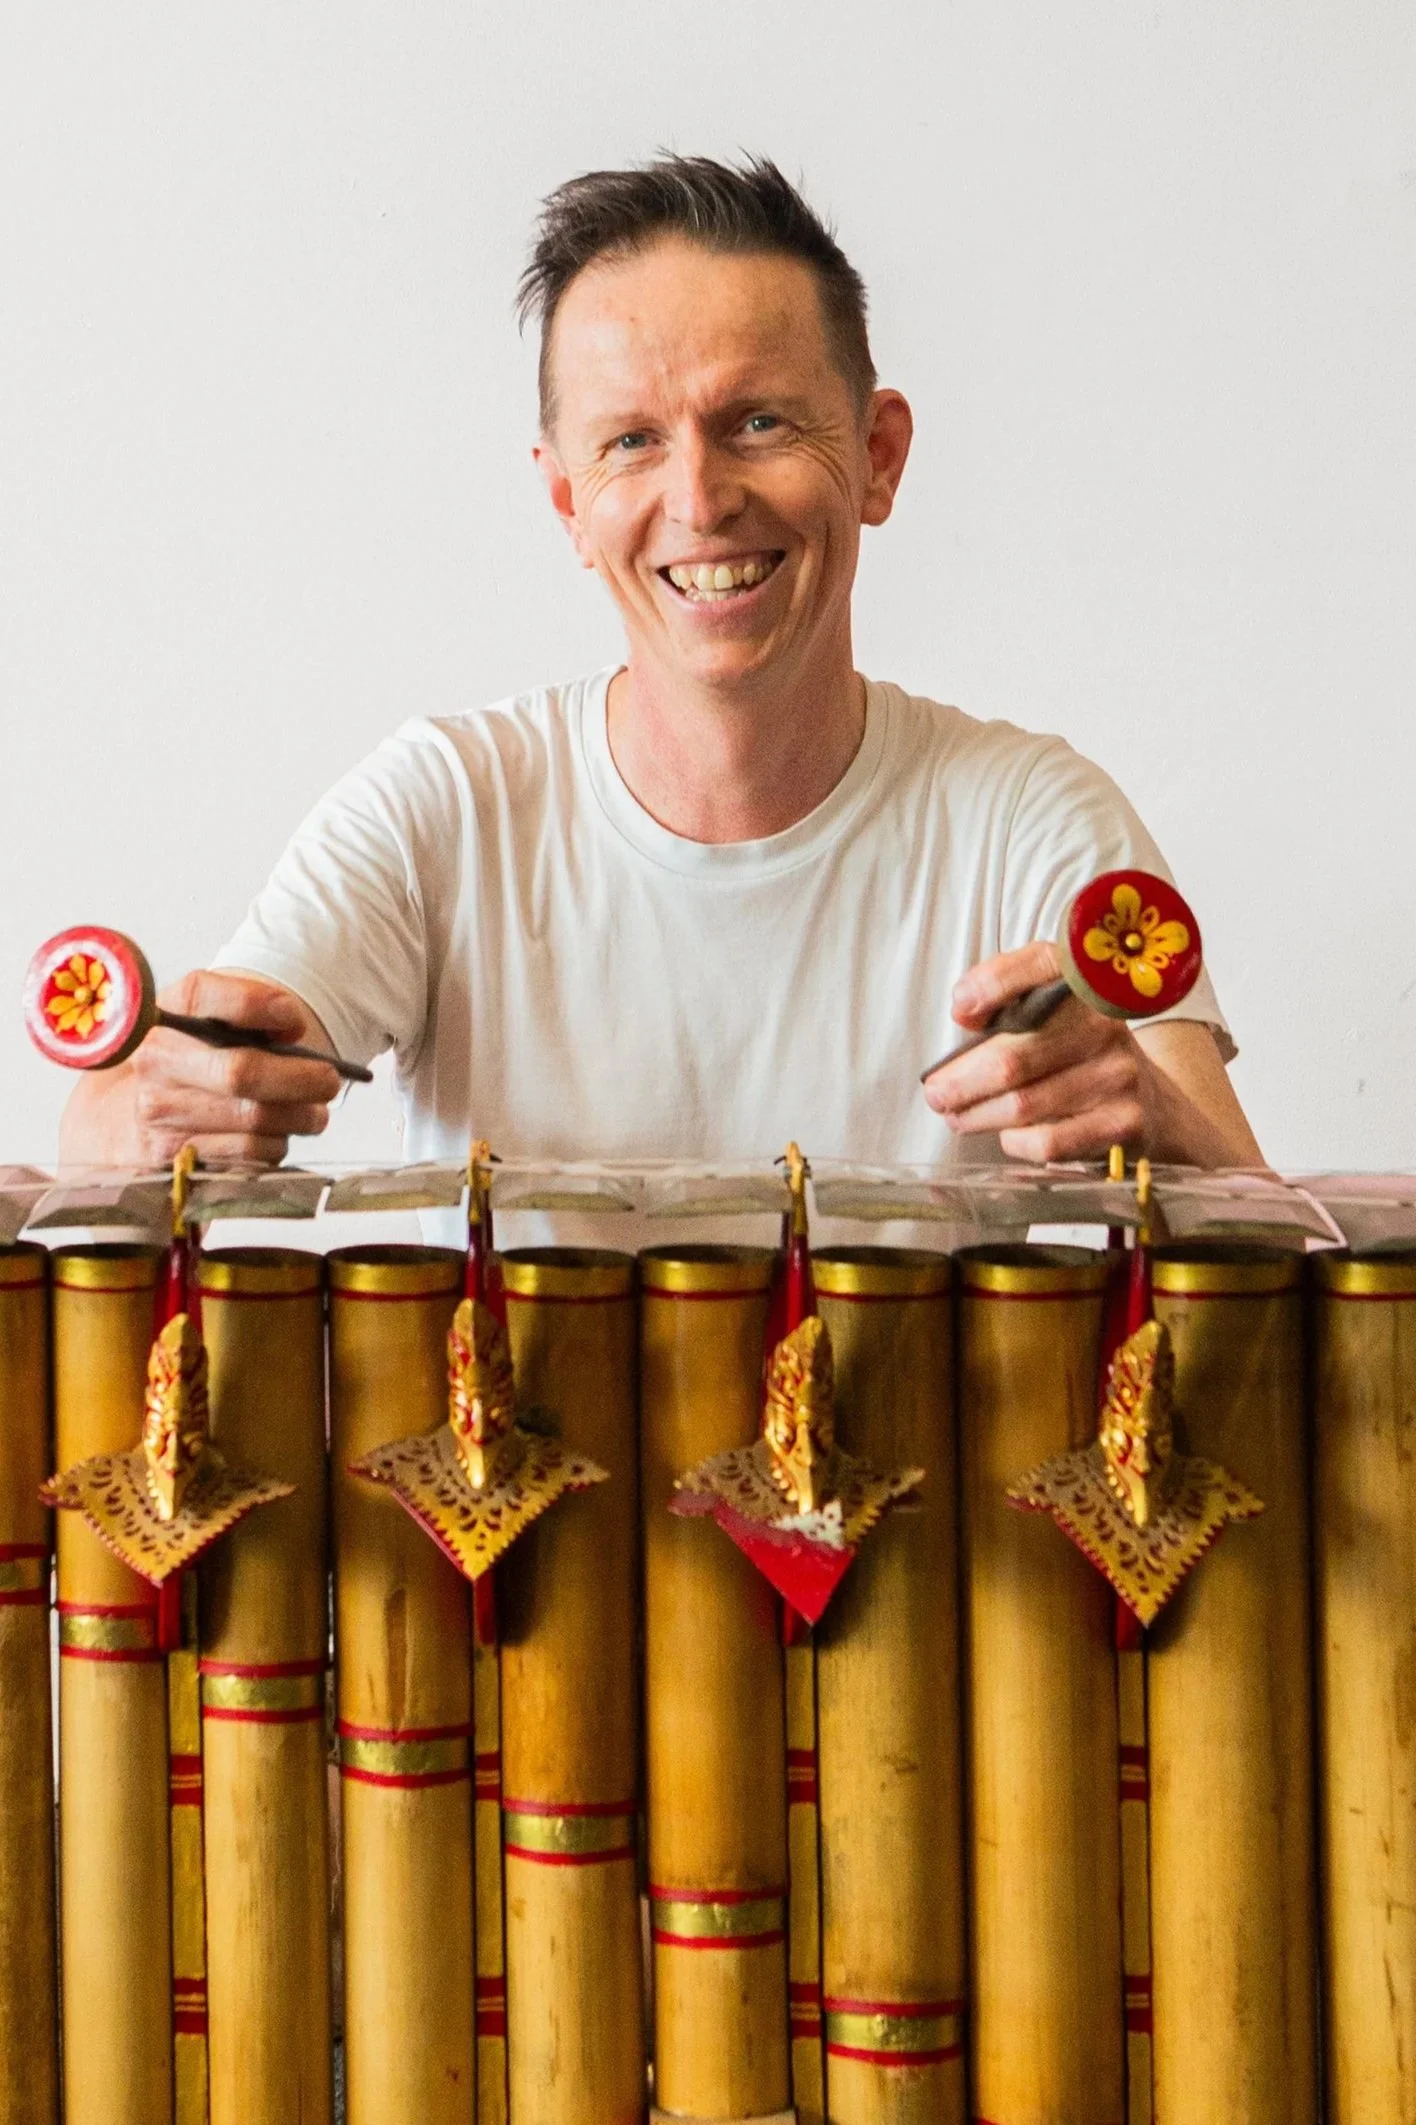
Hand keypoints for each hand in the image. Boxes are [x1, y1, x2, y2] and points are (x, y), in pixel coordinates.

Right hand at [58, 971, 341, 1168]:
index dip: (259, 1003)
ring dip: (297, 1118)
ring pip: (253, 1122)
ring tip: (311, 1112)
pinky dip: (273, 1146)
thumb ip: (243, 1007)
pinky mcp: (171, 1162)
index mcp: (159, 1017)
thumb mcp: (198, 1021)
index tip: (295, 1020)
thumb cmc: (178, 1065)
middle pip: (242, 1072)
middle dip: (300, 1078)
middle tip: (329, 1080)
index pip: (204, 995)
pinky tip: (273, 1135)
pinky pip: (247, 1158)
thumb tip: (291, 1026)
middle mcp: (153, 1064)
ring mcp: (158, 1117)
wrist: (115, 1123)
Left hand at [922, 940, 1169, 1162]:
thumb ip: (1005, 993)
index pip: (1039, 966)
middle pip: (1012, 1059)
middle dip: (960, 1082)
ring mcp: (1117, 1074)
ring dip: (977, 1115)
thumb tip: (964, 1010)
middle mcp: (1104, 1024)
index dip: (992, 985)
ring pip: (1023, 1105)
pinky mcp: (1123, 1122)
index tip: (960, 1013)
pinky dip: (1016, 1142)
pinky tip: (1010, 1135)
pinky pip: (1048, 1141)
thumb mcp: (1052, 1008)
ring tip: (957, 1117)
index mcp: (1084, 984)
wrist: (1154, 1103)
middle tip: (937, 1095)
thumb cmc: (1079, 1051)